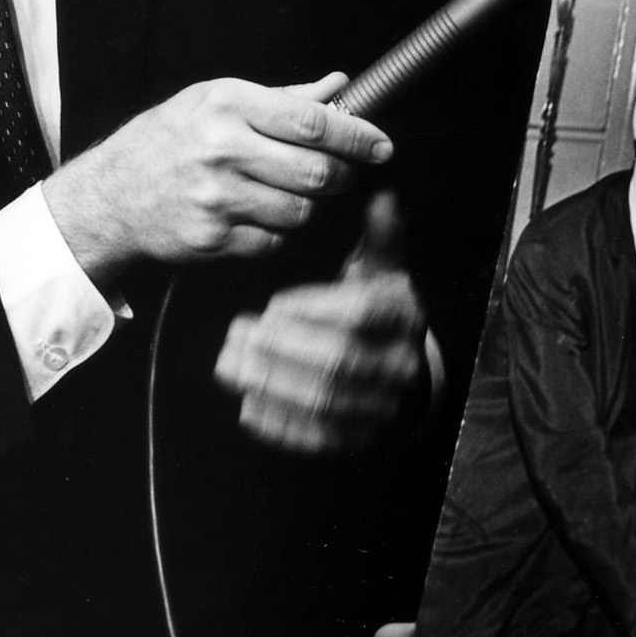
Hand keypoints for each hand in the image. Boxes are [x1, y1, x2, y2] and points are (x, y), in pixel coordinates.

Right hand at [44, 71, 391, 279]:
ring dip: (307, 205)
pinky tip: (258, 214)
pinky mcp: (211, 238)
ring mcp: (215, 198)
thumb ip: (284, 98)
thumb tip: (340, 85)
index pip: (313, 121)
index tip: (381, 145)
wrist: (110, 195)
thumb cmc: (168, 139)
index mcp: (228, 104)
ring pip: (300, 211)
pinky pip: (273, 242)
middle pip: (315, 171)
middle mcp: (221, 149)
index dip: (357, 135)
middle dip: (340, 175)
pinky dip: (276, 232)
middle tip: (340, 172)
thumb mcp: (216, 100)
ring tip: (288, 192)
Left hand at [218, 193, 427, 452]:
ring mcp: (382, 407)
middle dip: (282, 349)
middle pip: (339, 361)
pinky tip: (247, 404)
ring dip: (270, 385)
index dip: (313, 308)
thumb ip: (379, 236)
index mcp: (405, 317)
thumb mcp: (383, 271)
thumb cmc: (382, 312)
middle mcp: (401, 364)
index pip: (361, 313)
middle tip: (236, 333)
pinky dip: (280, 425)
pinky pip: (319, 438)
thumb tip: (383, 196)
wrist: (407, 377)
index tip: (272, 303)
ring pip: (325, 402)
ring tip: (228, 365)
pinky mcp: (360, 440)